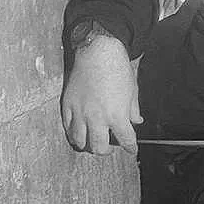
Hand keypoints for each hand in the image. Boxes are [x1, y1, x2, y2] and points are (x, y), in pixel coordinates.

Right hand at [61, 33, 142, 154]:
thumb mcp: (132, 92)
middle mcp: (97, 118)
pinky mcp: (68, 105)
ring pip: (79, 141)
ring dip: (86, 145)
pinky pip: (67, 127)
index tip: (131, 149)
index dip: (130, 147)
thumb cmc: (118, 70)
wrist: (98, 53)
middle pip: (99, 147)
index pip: (125, 140)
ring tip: (91, 142)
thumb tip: (136, 121)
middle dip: (105, 150)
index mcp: (117, 116)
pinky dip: (72, 133)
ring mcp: (80, 113)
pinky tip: (77, 133)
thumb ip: (133, 110)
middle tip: (108, 147)